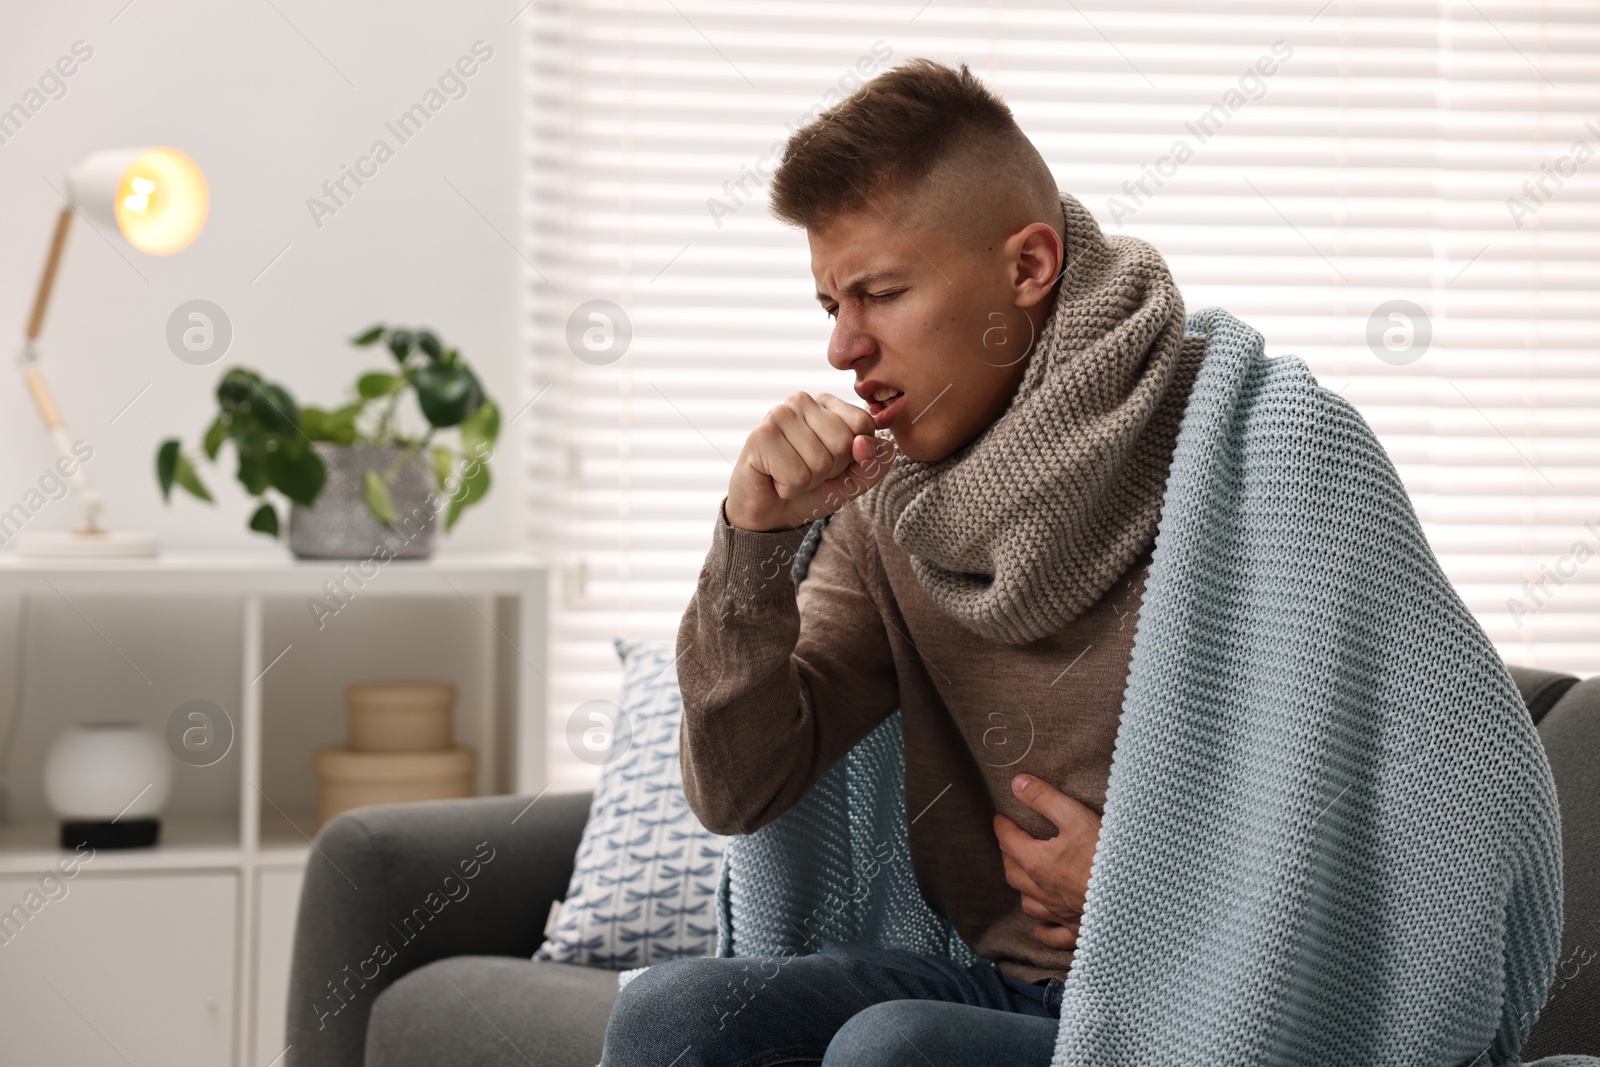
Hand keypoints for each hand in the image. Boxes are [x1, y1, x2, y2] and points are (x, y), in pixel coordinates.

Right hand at [725, 391, 895, 531]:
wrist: (771, 514)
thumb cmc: (811, 489)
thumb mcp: (854, 479)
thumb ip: (874, 462)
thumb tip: (865, 444)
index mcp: (827, 403)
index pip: (864, 424)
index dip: (853, 456)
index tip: (831, 463)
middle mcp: (801, 401)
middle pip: (844, 443)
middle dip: (830, 470)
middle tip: (806, 471)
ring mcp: (778, 415)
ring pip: (820, 461)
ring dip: (808, 482)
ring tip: (789, 476)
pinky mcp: (759, 437)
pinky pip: (797, 475)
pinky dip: (790, 489)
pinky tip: (775, 480)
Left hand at [993, 773, 1102, 950]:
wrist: (1136, 894)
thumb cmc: (1105, 854)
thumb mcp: (1074, 817)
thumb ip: (1043, 799)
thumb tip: (1017, 784)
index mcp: (1037, 863)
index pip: (1009, 840)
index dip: (1002, 826)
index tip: (1000, 818)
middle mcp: (1042, 891)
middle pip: (1013, 872)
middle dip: (1008, 854)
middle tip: (1009, 842)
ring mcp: (1058, 913)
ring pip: (1028, 904)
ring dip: (1022, 889)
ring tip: (1024, 877)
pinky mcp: (1077, 929)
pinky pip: (1052, 935)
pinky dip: (1043, 930)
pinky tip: (1040, 928)